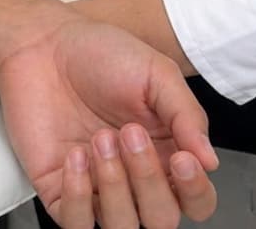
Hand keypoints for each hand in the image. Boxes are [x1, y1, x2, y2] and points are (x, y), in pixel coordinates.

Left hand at [0, 18, 218, 228]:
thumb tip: (210, 160)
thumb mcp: (156, 73)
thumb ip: (187, 115)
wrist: (46, 44)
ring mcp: (98, 188)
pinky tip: (76, 156)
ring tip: (100, 139)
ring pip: (122, 227)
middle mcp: (135, 177)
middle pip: (162, 219)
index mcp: (167, 152)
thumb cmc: (101, 55)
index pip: (196, 199)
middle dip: (148, 180)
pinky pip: (76, 222)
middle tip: (130, 133)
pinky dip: (78, 196)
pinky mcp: (61, 191)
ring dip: (115, 188)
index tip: (181, 160)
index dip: (194, 190)